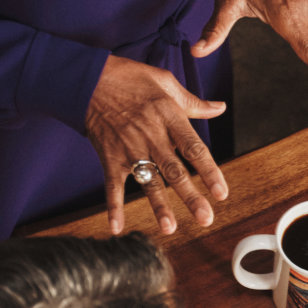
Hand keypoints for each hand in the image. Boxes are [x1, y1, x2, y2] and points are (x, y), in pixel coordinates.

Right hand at [85, 55, 227, 235]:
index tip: (222, 193)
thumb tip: (220, 108)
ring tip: (170, 228)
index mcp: (169, 117)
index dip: (209, 172)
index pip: (194, 149)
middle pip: (174, 171)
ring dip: (159, 206)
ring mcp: (128, 148)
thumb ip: (193, 102)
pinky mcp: (109, 156)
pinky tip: (116, 228)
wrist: (86, 78)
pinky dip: (113, 207)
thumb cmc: (129, 78)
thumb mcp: (164, 83)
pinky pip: (112, 185)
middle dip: (191, 197)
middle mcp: (151, 136)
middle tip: (205, 218)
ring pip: (147, 181)